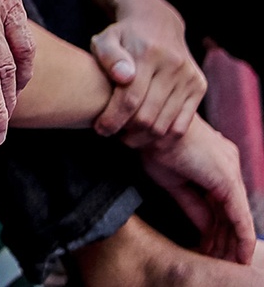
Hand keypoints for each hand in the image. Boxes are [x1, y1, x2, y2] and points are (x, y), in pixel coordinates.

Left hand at [90, 0, 204, 139]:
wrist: (158, 23)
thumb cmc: (124, 35)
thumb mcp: (106, 38)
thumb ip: (108, 56)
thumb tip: (123, 76)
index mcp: (148, 53)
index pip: (130, 98)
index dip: (113, 119)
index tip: (100, 129)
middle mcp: (173, 65)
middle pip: (148, 115)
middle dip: (127, 131)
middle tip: (112, 134)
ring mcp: (189, 77)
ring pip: (166, 124)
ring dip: (144, 137)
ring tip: (127, 137)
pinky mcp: (199, 86)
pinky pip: (183, 124)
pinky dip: (165, 137)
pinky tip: (147, 137)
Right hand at [136, 115, 256, 263]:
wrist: (145, 123)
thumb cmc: (151, 142)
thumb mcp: (171, 180)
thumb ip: (192, 204)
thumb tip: (206, 228)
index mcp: (215, 160)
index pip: (220, 201)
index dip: (217, 226)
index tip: (210, 246)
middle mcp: (229, 164)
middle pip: (230, 211)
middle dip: (225, 239)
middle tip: (220, 260)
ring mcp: (230, 172)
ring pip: (237, 217)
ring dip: (232, 243)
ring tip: (228, 263)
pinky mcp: (228, 181)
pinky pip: (239, 218)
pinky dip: (241, 239)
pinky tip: (238, 256)